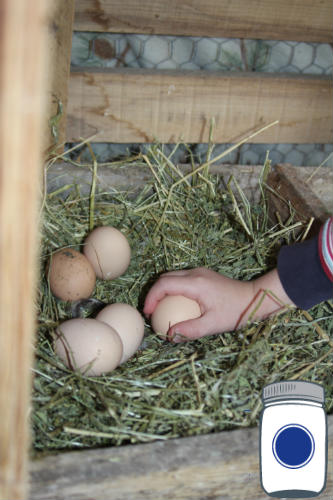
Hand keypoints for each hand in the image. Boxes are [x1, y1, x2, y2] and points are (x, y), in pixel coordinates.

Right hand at [143, 267, 294, 341]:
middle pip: (165, 278)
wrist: (255, 298)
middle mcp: (195, 273)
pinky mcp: (204, 275)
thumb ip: (190, 330)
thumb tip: (170, 335)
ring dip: (163, 291)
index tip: (148, 313)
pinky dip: (173, 290)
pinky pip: (182, 279)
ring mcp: (200, 272)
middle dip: (154, 294)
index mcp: (195, 283)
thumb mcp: (213, 324)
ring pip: (172, 277)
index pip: (163, 285)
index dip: (151, 298)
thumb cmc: (237, 311)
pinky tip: (176, 305)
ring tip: (161, 310)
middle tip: (152, 312)